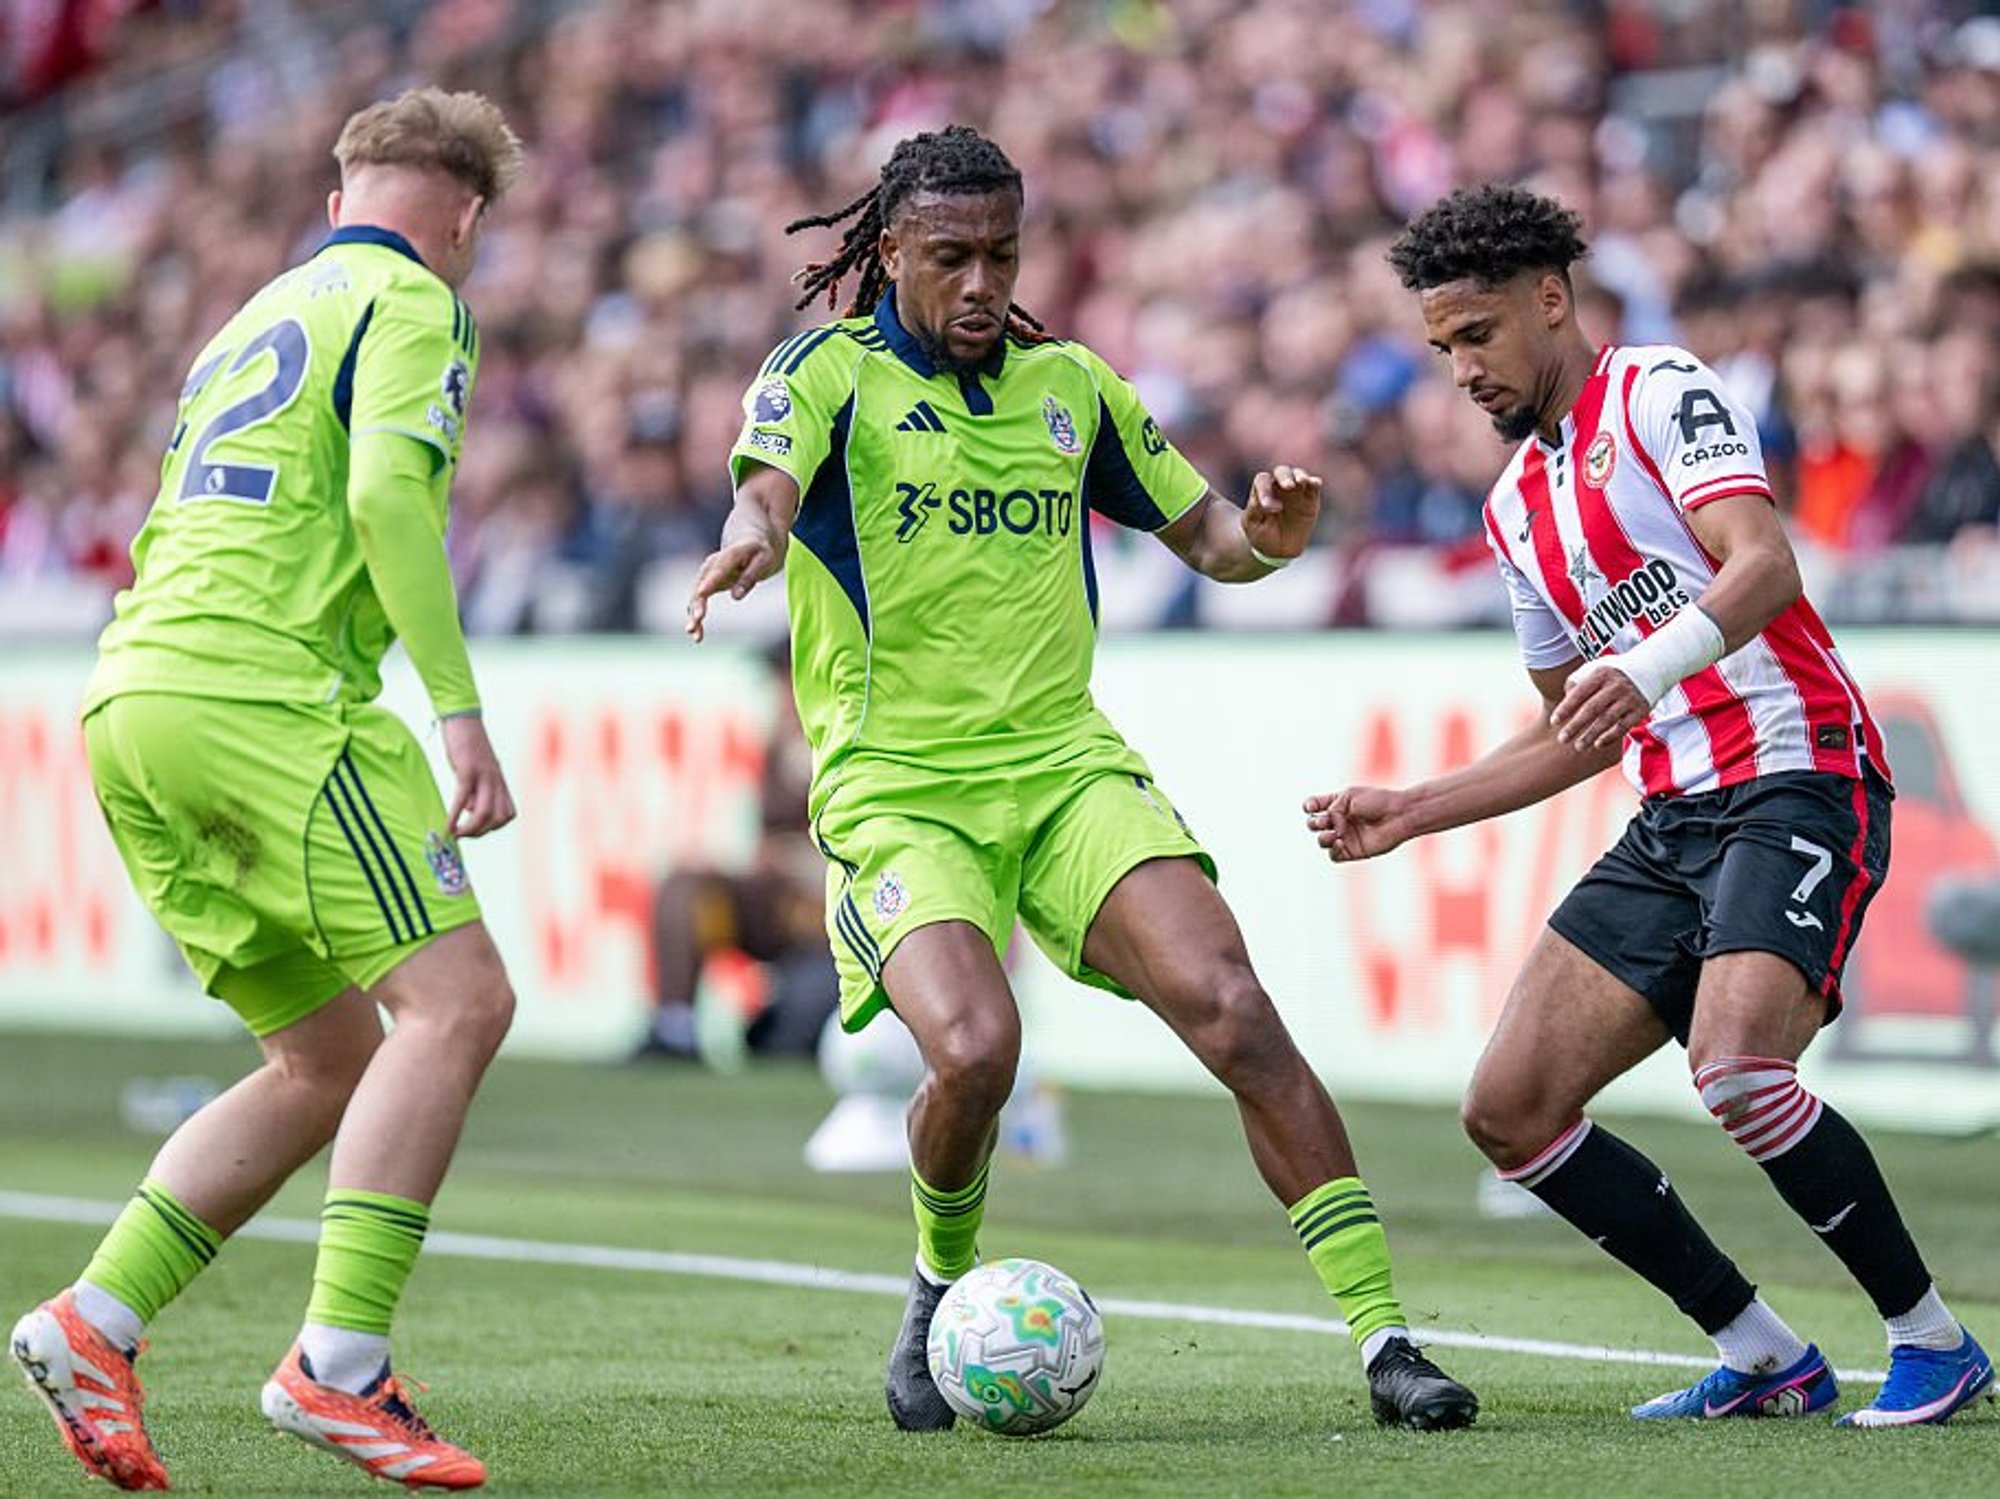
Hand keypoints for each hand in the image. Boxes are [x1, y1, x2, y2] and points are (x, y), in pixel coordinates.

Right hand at [441, 714, 516, 837]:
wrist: (463, 719)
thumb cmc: (468, 745)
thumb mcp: (476, 770)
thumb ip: (477, 790)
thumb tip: (471, 810)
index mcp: (500, 781)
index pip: (508, 814)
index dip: (493, 827)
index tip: (476, 828)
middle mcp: (496, 780)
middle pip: (498, 819)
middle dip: (480, 832)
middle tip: (463, 834)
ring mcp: (484, 775)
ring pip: (485, 814)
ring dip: (470, 829)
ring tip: (456, 832)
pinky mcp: (468, 769)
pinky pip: (463, 799)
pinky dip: (455, 816)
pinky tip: (448, 825)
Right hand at [685, 537, 780, 642]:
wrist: (751, 536)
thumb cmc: (762, 549)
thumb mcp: (765, 560)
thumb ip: (750, 577)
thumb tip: (736, 597)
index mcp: (730, 554)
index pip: (718, 569)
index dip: (710, 581)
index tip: (701, 593)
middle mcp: (713, 564)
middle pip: (702, 584)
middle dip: (698, 603)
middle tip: (697, 619)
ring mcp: (708, 574)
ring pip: (697, 595)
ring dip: (694, 614)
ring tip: (694, 634)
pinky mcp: (707, 585)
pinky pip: (699, 601)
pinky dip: (697, 616)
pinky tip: (697, 634)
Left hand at [1242, 464, 1321, 563]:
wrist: (1277, 550)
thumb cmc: (1260, 534)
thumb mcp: (1251, 524)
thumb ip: (1254, 510)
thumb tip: (1270, 503)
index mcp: (1262, 490)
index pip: (1263, 480)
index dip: (1265, 489)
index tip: (1268, 507)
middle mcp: (1279, 486)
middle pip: (1281, 471)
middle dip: (1284, 477)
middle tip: (1288, 487)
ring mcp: (1296, 491)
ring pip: (1298, 474)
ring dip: (1300, 476)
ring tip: (1302, 482)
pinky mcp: (1310, 499)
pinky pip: (1314, 486)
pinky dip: (1315, 482)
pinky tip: (1315, 483)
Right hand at [1303, 785, 1409, 861]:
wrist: (1398, 815)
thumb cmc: (1377, 801)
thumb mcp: (1349, 796)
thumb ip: (1331, 808)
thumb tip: (1325, 823)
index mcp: (1337, 804)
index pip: (1314, 806)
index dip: (1309, 806)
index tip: (1312, 806)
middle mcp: (1339, 821)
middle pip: (1314, 824)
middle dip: (1314, 822)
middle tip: (1324, 821)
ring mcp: (1345, 836)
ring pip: (1322, 841)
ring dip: (1322, 837)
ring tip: (1332, 834)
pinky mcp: (1352, 851)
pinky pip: (1334, 855)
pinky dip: (1332, 849)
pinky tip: (1340, 842)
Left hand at [1552, 661, 1647, 752]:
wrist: (1650, 669)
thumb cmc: (1612, 673)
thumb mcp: (1594, 669)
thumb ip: (1577, 682)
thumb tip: (1564, 701)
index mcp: (1601, 674)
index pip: (1579, 693)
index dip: (1566, 708)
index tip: (1554, 722)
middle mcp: (1616, 686)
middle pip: (1592, 708)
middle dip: (1575, 725)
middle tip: (1562, 739)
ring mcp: (1629, 698)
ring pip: (1607, 720)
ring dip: (1591, 735)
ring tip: (1578, 746)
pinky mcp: (1640, 710)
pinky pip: (1624, 726)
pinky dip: (1610, 736)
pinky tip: (1597, 744)